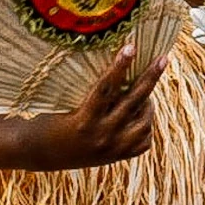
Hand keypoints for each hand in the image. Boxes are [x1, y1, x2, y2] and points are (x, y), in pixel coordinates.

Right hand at [33, 44, 164, 167]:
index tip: (131, 46)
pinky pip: (143, 143)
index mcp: (83, 120)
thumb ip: (88, 91)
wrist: (42, 154)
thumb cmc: (48, 119)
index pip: (106, 88)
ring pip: (143, 123)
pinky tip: (140, 115)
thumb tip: (114, 66)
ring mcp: (110, 150)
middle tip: (162, 58)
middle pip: (132, 102)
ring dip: (148, 104)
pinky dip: (145, 126)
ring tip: (145, 93)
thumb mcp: (62, 102)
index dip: (119, 66)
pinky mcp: (115, 158)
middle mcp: (100, 136)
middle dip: (150, 77)